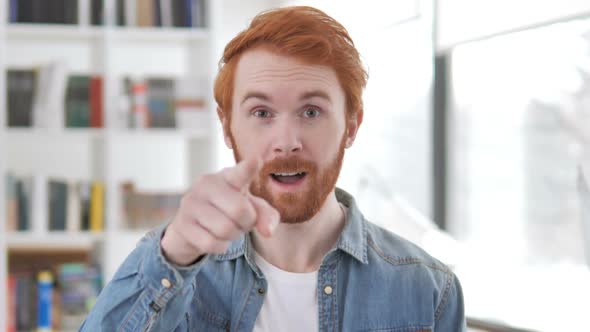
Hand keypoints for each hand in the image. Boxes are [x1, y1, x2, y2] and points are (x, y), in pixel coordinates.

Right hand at [161, 159, 279, 265]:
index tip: (256, 160)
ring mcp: (191, 202)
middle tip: (242, 223)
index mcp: (228, 176)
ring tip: (228, 229)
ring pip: (225, 229)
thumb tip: (268, 231)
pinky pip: (211, 243)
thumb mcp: (249, 208)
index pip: (240, 172)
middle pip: (239, 210)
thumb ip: (265, 215)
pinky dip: (220, 246)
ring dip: (233, 235)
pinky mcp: (182, 223)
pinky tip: (216, 238)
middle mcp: (207, 184)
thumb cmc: (226, 210)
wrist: (190, 225)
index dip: (249, 168)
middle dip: (247, 223)